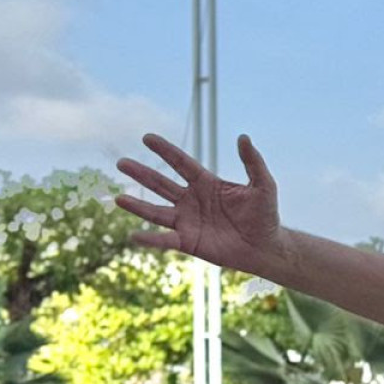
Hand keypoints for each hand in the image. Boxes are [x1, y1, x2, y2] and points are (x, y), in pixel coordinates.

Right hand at [116, 133, 286, 272]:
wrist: (266, 246)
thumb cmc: (265, 215)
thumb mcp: (263, 185)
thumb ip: (253, 162)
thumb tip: (243, 136)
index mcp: (206, 183)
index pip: (181, 163)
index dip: (165, 150)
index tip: (147, 137)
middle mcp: (192, 200)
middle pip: (161, 184)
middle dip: (142, 173)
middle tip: (121, 162)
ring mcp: (188, 221)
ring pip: (157, 212)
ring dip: (137, 206)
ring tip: (118, 198)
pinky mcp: (189, 242)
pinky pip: (165, 240)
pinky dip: (150, 239)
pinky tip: (133, 236)